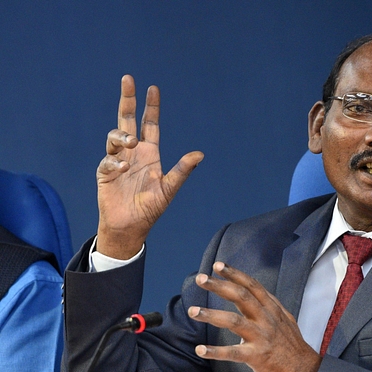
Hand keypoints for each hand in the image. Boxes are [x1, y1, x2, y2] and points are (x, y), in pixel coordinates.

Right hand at [96, 75, 203, 258]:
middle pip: (128, 119)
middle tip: (128, 79)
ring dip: (122, 135)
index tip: (153, 88)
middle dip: (128, 99)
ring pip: (115, 135)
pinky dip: (114, 161)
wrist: (130, 226)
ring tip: (130, 142)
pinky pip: (107, 160)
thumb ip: (182, 170)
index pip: (150, 124)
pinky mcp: (104, 172)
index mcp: (150, 153)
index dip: (151, 107)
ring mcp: (117, 160)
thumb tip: (200, 154)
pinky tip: (121, 167)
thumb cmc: (151, 207)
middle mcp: (133, 153)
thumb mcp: (169, 188)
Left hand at [188, 262, 321, 371]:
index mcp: (272, 309)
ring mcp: (262, 336)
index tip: (218, 265)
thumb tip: (257, 293)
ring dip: (211, 314)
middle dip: (219, 285)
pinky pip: (232, 353)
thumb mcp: (285, 320)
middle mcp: (267, 319)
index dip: (234, 274)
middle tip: (200, 279)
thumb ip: (270, 306)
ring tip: (192, 311)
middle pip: (241, 296)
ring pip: (233, 321)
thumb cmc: (292, 347)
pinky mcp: (257, 356)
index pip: (252, 285)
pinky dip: (215, 351)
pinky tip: (200, 349)